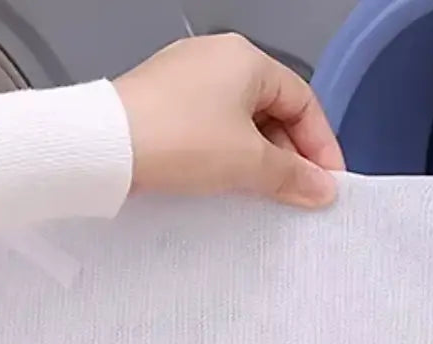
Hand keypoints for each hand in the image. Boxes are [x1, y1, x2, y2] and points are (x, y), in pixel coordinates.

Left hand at [112, 34, 343, 207]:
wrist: (105, 146)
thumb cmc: (178, 139)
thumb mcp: (248, 163)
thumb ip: (292, 176)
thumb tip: (323, 188)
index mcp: (246, 59)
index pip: (303, 100)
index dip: (321, 145)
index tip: (327, 183)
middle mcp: (217, 58)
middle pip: (273, 109)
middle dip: (290, 155)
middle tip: (298, 196)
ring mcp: (187, 78)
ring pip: (241, 120)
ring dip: (259, 158)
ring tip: (265, 196)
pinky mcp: (163, 102)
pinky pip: (211, 127)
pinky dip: (228, 155)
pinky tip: (228, 184)